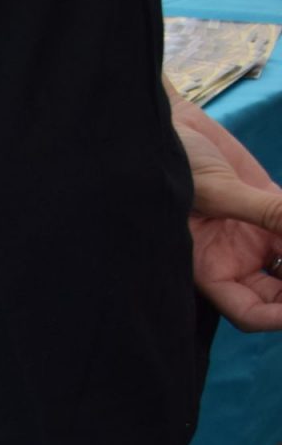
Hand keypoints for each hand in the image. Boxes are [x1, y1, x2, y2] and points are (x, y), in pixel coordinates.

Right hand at [172, 96, 281, 330]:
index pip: (251, 312)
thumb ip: (265, 210)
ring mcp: (257, 235)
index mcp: (210, 270)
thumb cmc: (173, 163)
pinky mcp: (271, 207)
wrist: (172, 127)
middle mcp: (236, 260)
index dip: (279, 317)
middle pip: (280, 294)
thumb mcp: (216, 189)